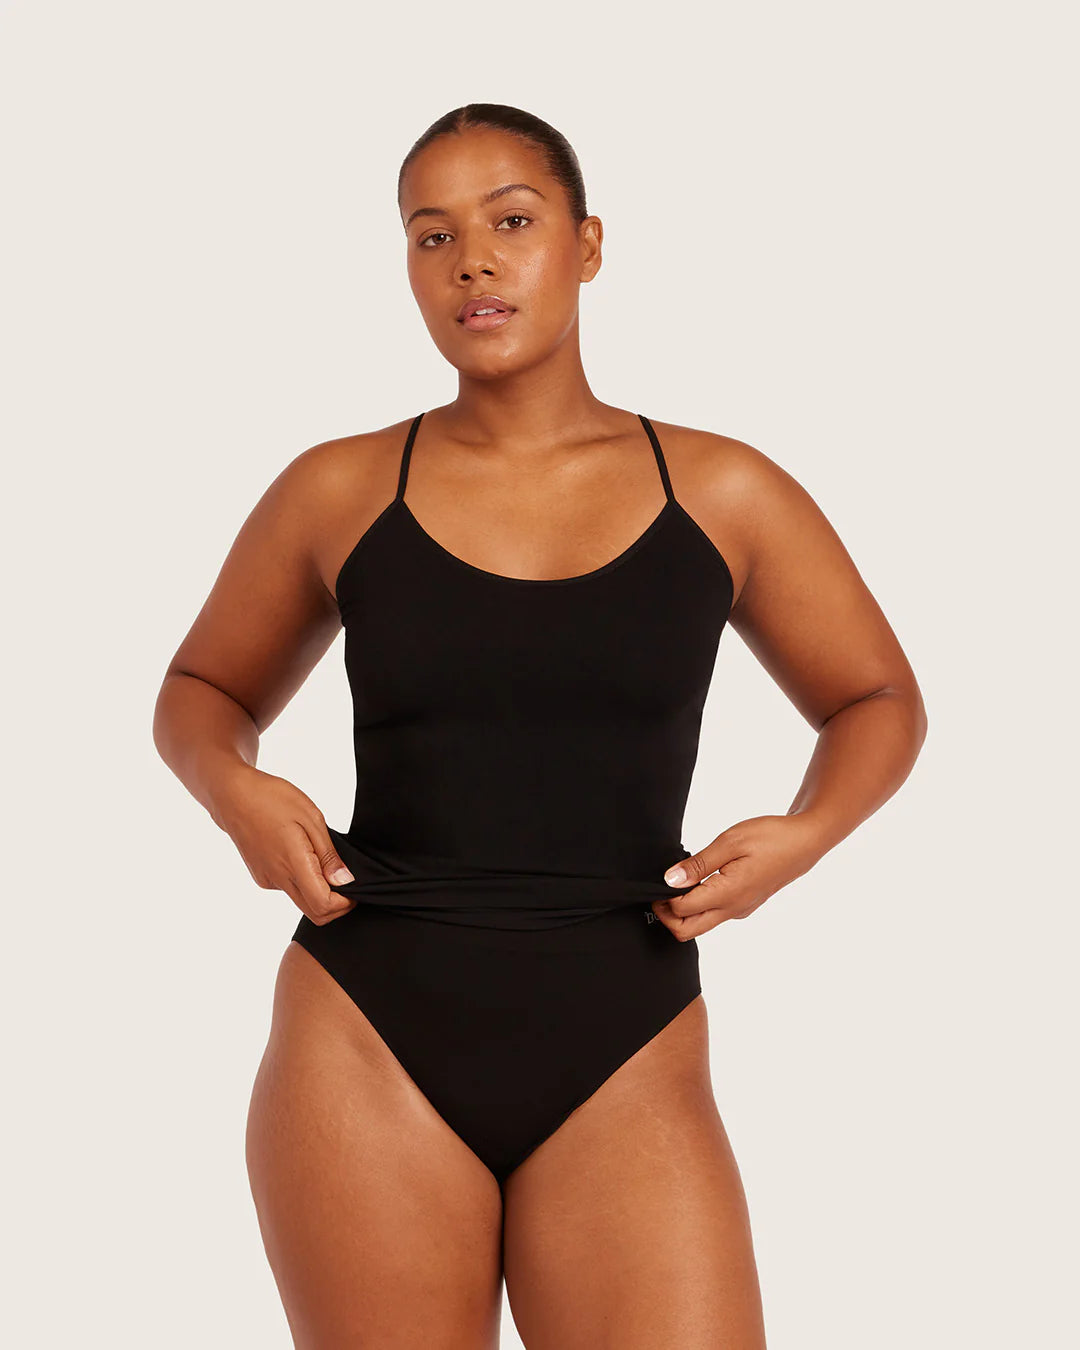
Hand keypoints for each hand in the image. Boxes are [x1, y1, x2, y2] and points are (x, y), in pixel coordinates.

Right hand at [212, 765, 357, 925]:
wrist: (233, 796)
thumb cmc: (273, 799)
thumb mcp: (312, 818)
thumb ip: (328, 855)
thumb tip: (345, 881)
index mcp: (293, 864)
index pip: (323, 905)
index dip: (344, 904)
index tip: (355, 888)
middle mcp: (278, 879)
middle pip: (314, 913)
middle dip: (336, 905)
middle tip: (346, 881)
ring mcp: (267, 879)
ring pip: (301, 901)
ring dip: (319, 892)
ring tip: (322, 858)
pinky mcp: (261, 876)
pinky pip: (288, 888)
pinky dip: (302, 881)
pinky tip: (301, 854)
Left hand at [652, 814, 822, 940]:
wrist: (804, 842)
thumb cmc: (770, 837)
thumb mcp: (730, 841)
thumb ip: (698, 863)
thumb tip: (670, 880)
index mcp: (728, 894)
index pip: (681, 910)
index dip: (662, 898)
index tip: (656, 881)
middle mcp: (733, 909)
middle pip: (687, 931)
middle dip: (667, 916)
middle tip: (661, 890)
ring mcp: (740, 910)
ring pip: (701, 926)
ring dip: (682, 912)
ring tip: (679, 882)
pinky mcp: (744, 906)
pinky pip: (714, 916)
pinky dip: (699, 907)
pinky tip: (698, 882)